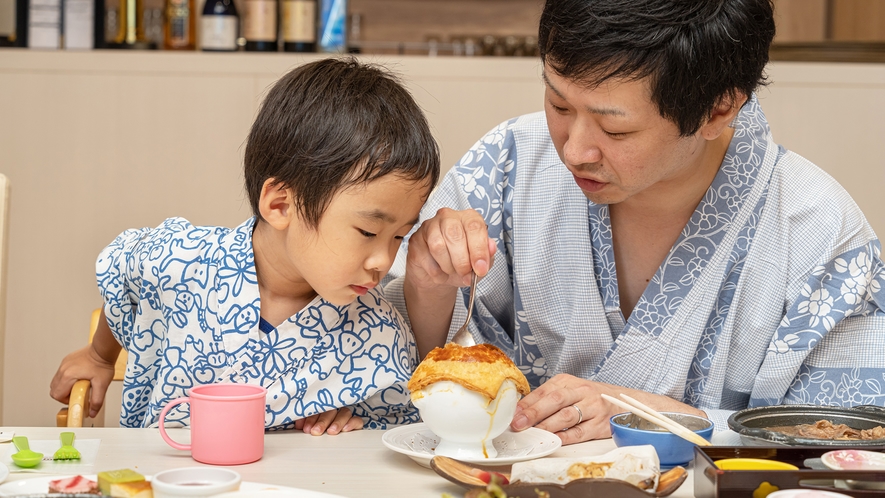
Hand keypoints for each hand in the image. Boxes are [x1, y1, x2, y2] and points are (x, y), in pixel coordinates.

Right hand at [49, 344, 116, 417]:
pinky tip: (79, 377)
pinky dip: (67, 378)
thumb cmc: (102, 364)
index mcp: (68, 376)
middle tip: (77, 393)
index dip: (65, 400)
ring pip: (56, 381)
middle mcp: (63, 369)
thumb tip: (93, 412)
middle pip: (54, 389)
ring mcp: (64, 364)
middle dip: (63, 395)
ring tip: (79, 386)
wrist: (103, 348)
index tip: (75, 399)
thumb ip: (97, 400)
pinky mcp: (67, 360)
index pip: (57, 395)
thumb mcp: (102, 385)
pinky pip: (61, 373)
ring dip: (64, 387)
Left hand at [294, 407, 362, 435]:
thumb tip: (298, 424)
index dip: (311, 417)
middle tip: (315, 432)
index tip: (305, 428)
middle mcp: (334, 410)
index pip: (318, 407)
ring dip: (337, 422)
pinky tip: (345, 429)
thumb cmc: (314, 430)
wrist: (331, 444)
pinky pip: (357, 420)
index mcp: (320, 407)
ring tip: (331, 432)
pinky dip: (352, 423)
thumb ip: (303, 422)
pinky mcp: (356, 423)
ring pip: (344, 412)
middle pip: (331, 410)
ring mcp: (345, 415)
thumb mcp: (307, 426)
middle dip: (322, 421)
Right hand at [405, 207, 496, 289]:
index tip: (480, 269)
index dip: (479, 250)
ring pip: (438, 246)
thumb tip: (491, 248)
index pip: (474, 226)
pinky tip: (440, 273)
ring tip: (452, 272)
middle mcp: (448, 216)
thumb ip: (488, 255)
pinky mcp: (415, 240)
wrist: (440, 275)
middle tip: (465, 274)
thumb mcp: (480, 263)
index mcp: (468, 217)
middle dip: (462, 260)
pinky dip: (436, 272)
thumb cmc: (462, 263)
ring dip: (448, 266)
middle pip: (454, 234)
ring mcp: (429, 227)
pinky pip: (425, 258)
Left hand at [509, 374, 706, 444]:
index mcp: (568, 381)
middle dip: (533, 413)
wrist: (626, 403)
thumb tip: (520, 412)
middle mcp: (581, 390)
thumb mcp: (570, 391)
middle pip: (554, 400)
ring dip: (546, 426)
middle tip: (518, 424)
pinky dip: (565, 437)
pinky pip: (579, 432)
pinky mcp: (601, 423)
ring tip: (532, 434)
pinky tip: (553, 441)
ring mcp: (592, 407)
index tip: (512, 414)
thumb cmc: (591, 398)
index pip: (543, 390)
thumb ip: (548, 400)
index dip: (527, 403)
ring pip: (566, 416)